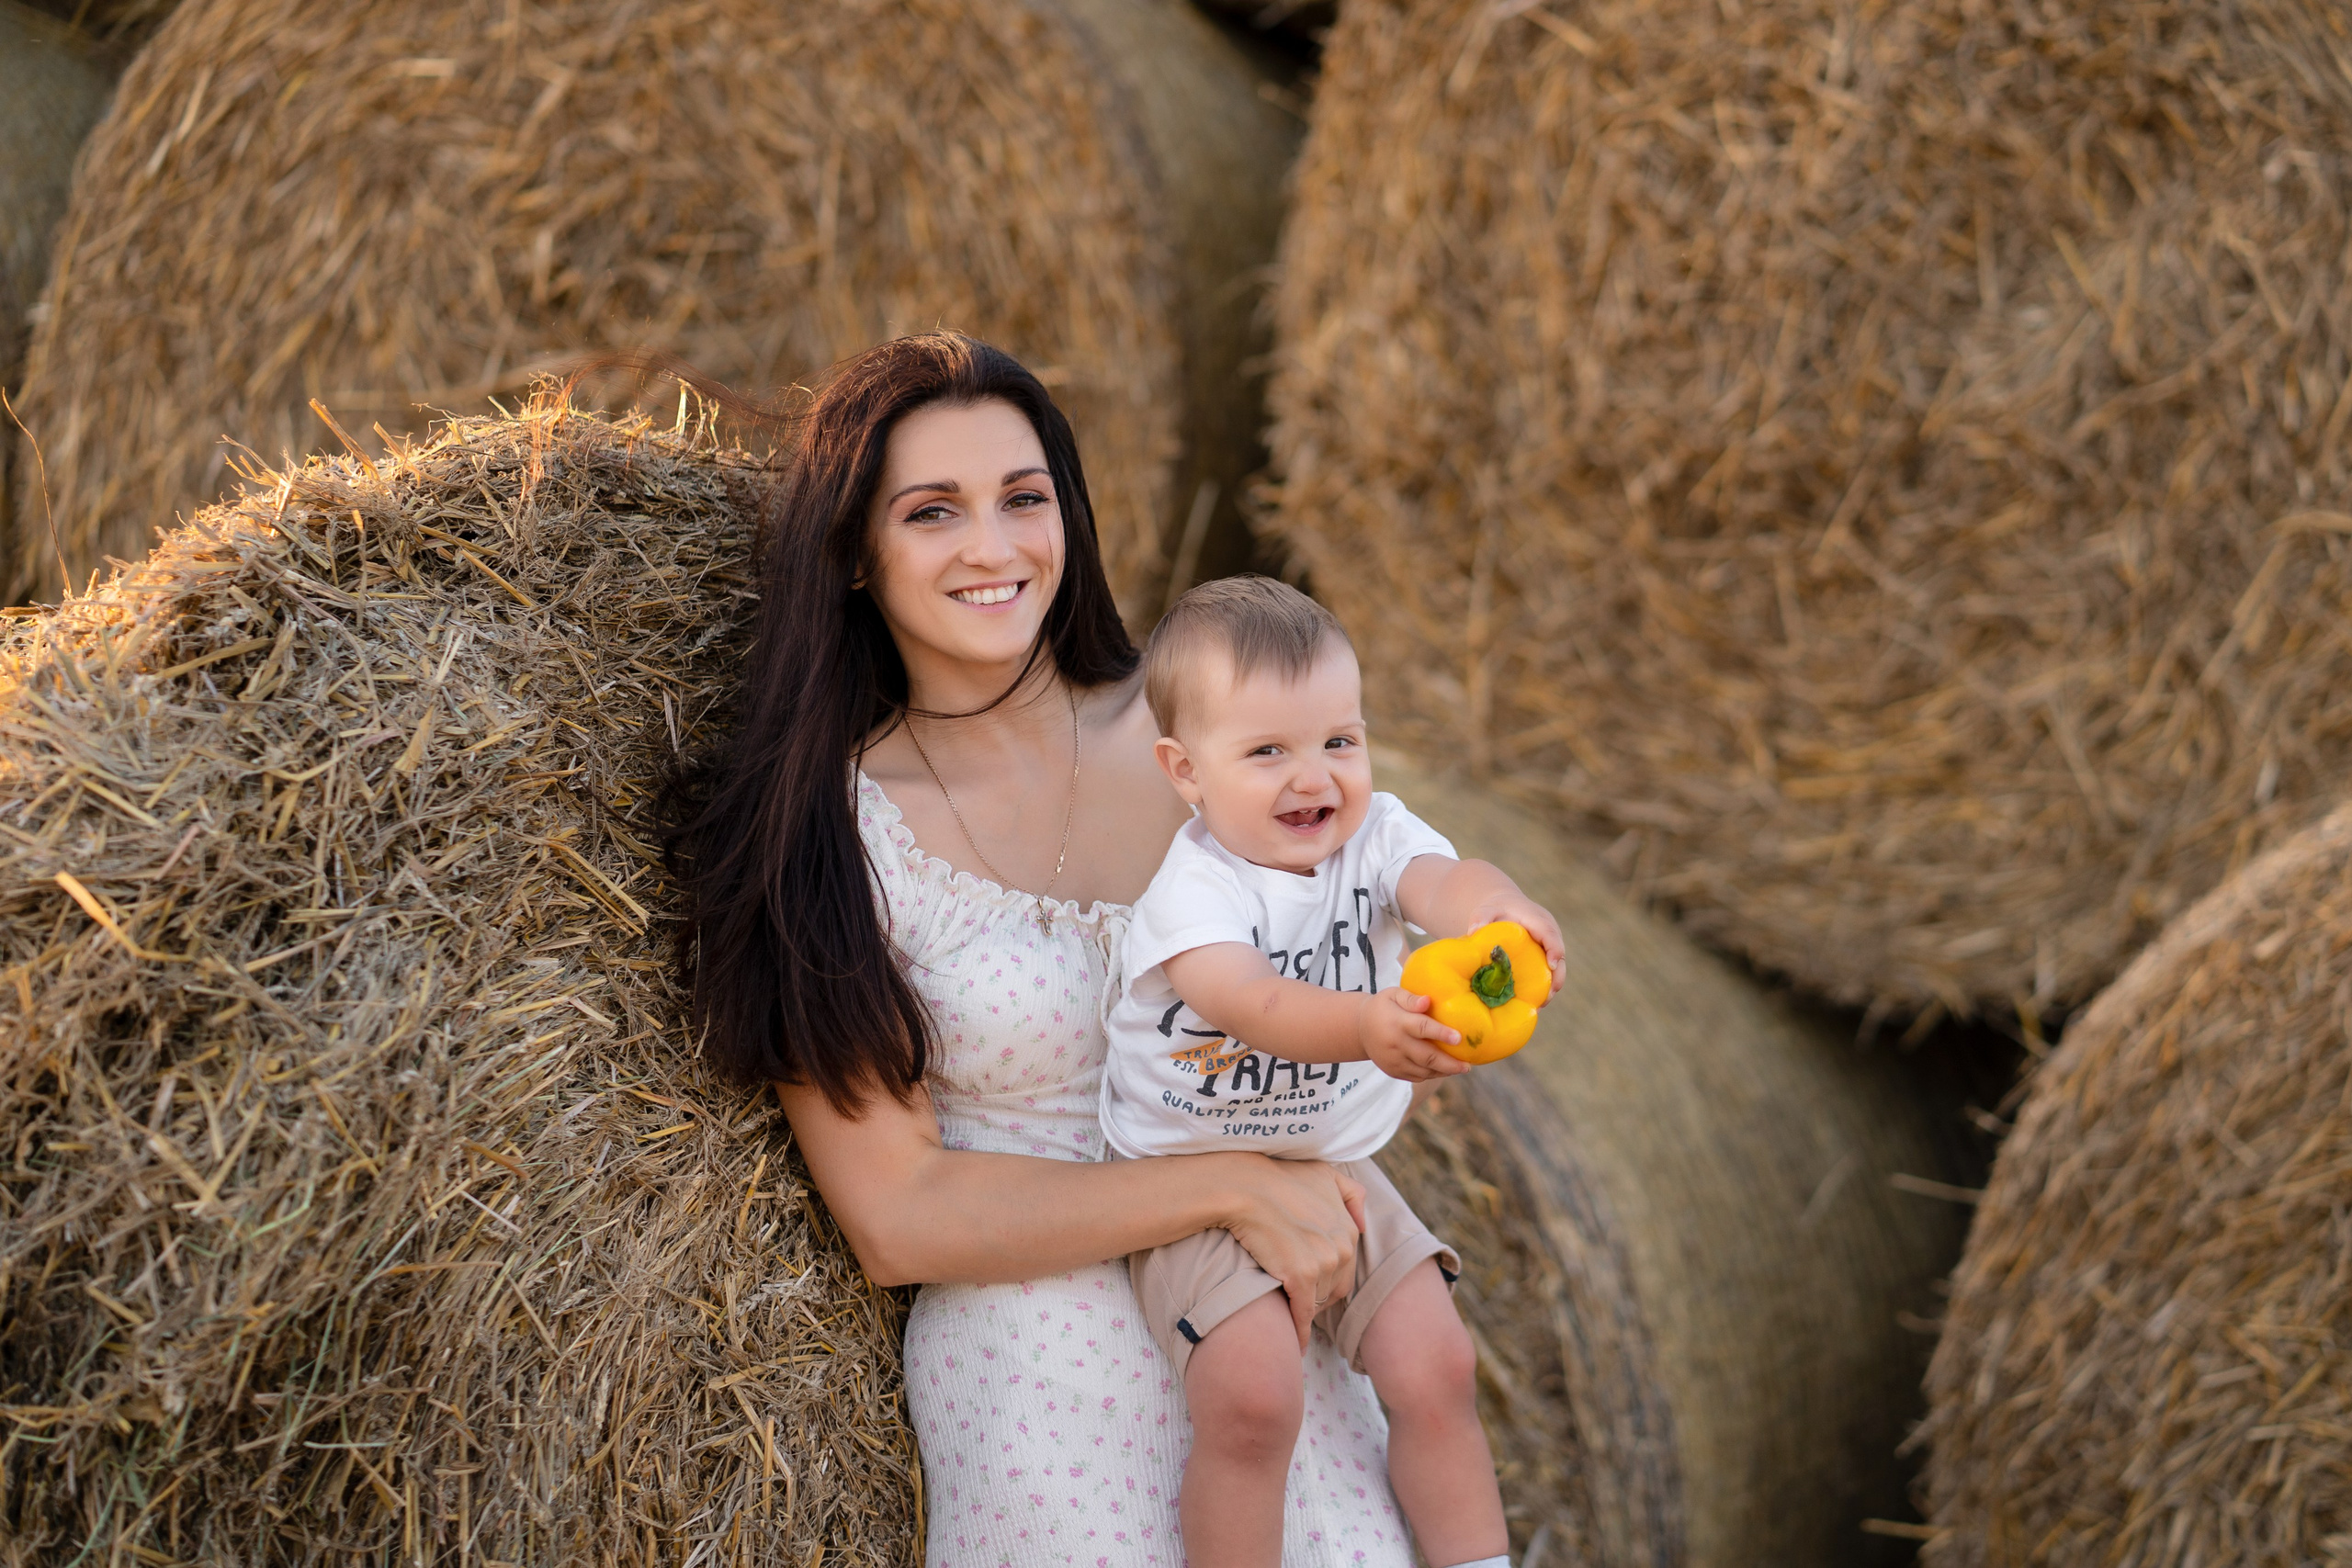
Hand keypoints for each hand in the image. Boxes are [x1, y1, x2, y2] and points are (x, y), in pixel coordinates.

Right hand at [1216, 1156, 1366, 1348]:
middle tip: (1300, 1302)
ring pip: (1318, 1302)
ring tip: (1291, 1315)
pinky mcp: (1301, 1277)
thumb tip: (1363, 1225)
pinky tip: (1295, 1341)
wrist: (1244, 1188)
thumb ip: (1352, 1195)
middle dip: (1320, 1297)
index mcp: (1349, 1229)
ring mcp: (1323, 1263)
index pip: (1345, 1268)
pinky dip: (1300, 1330)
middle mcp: (1342, 1247)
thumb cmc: (1278, 1179)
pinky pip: (1303, 1314)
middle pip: (1335, 1288)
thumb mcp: (1325, 1174)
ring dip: (1306, 1311)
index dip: (1328, 1277)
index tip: (1312, 1283)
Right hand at [1359, 988, 1471, 1082]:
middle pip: (1426, 1057)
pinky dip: (1432, 1075)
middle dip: (1449, 1063)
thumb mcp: (1393, 995)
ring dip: (1443, 1071)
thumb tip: (1428, 1001)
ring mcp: (1393, 1060)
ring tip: (1460, 1068)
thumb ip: (1411, 998)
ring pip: (1423, 1071)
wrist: (1360, 1028)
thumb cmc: (1384, 1007)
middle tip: (1467, 1066)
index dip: (1441, 1033)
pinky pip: (1417, 1077)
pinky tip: (1444, 1069)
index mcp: (1397, 1022)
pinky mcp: (1393, 1071)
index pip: (1421, 1028)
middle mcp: (1395, 1044)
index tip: (1459, 1038)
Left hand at [1467, 893, 1567, 998]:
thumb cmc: (1495, 910)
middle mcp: (1550, 935)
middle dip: (1556, 978)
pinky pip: (1548, 975)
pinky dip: (1542, 989)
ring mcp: (1549, 948)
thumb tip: (1472, 932)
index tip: (1551, 965)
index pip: (1551, 935)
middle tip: (1545, 999)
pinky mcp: (1544, 959)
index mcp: (1539, 920)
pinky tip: (1530, 1003)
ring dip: (1550, 989)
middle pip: (1560, 958)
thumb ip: (1480, 918)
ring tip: (1537, 1006)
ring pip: (1557, 970)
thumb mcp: (1485, 910)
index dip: (1554, 950)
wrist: (1505, 908)